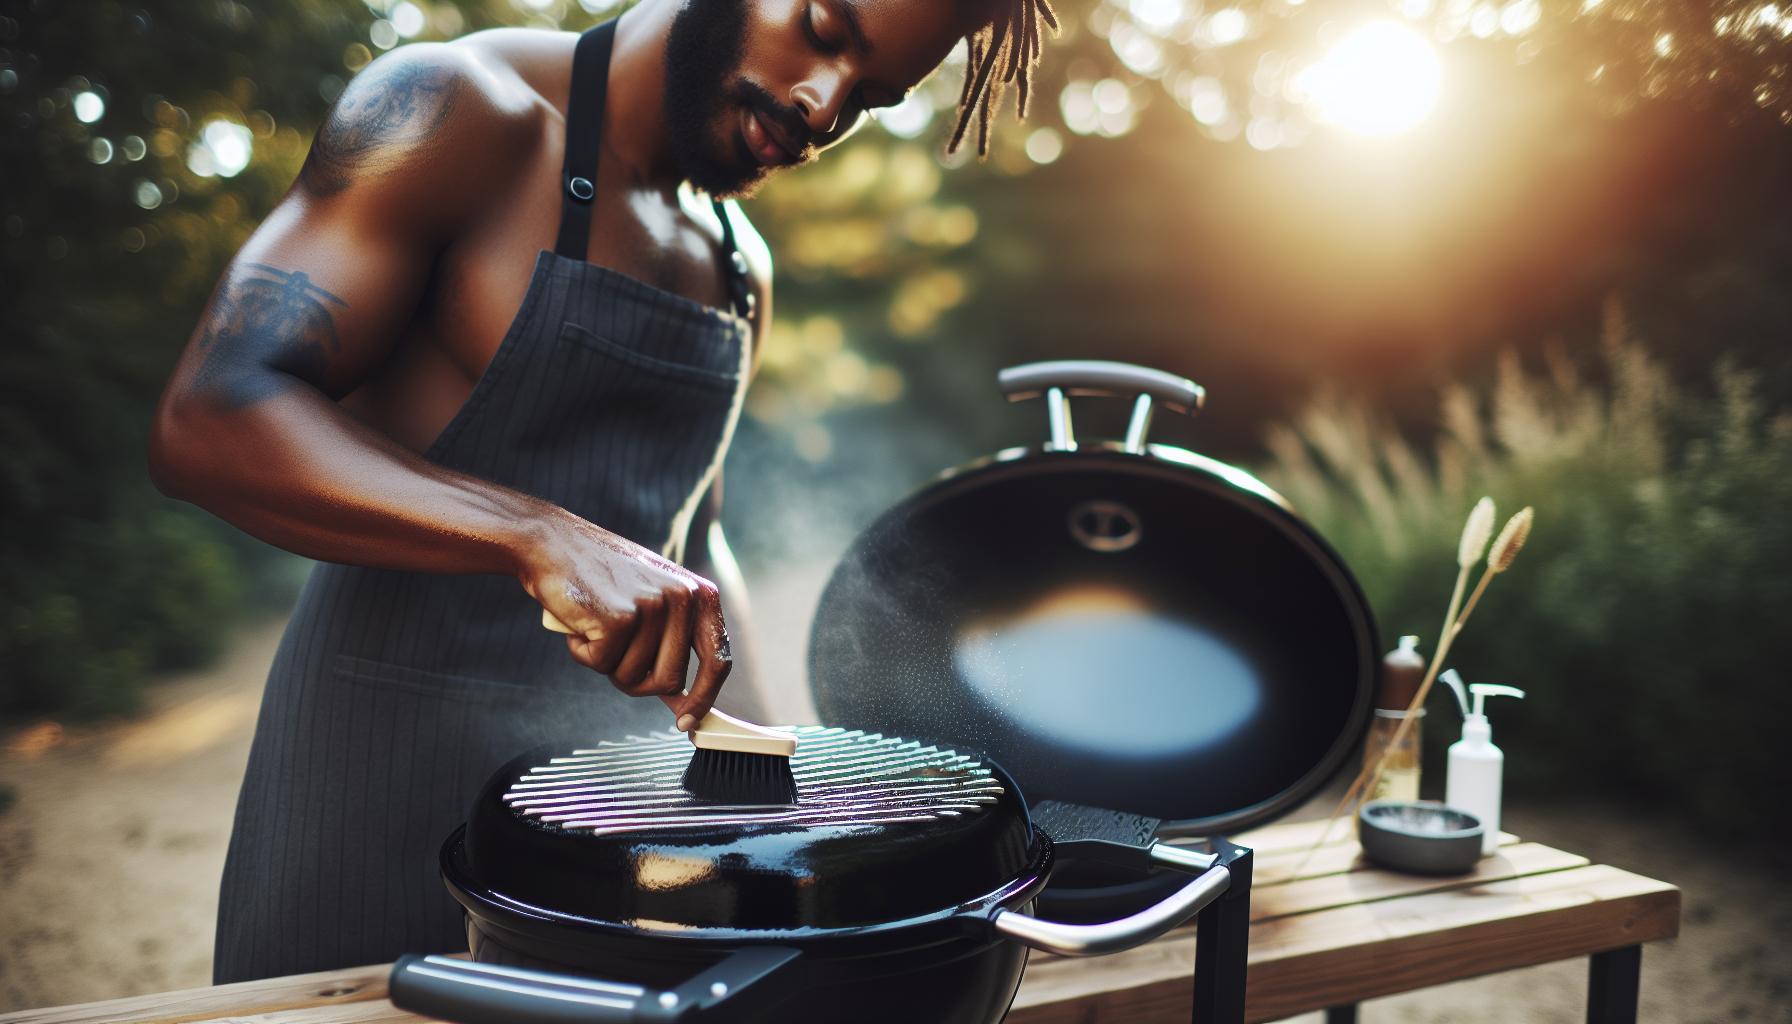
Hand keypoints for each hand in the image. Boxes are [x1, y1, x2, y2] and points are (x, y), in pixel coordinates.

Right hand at [518, 510, 730, 730]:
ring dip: (605, 664)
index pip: (718, 660)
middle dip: (635, 680)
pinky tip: (579, 623)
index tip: (687, 721)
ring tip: (594, 626)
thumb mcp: (653, 603)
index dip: (703, 698)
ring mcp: (653, 607)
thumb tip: (683, 702)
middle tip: (611, 651)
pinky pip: (602, 665)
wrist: (553, 544)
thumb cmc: (602, 578)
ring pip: (633, 677)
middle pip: (670, 680)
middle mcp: (684, 598)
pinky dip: (583, 653)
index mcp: (701, 595)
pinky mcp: (620, 617)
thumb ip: (672, 645)